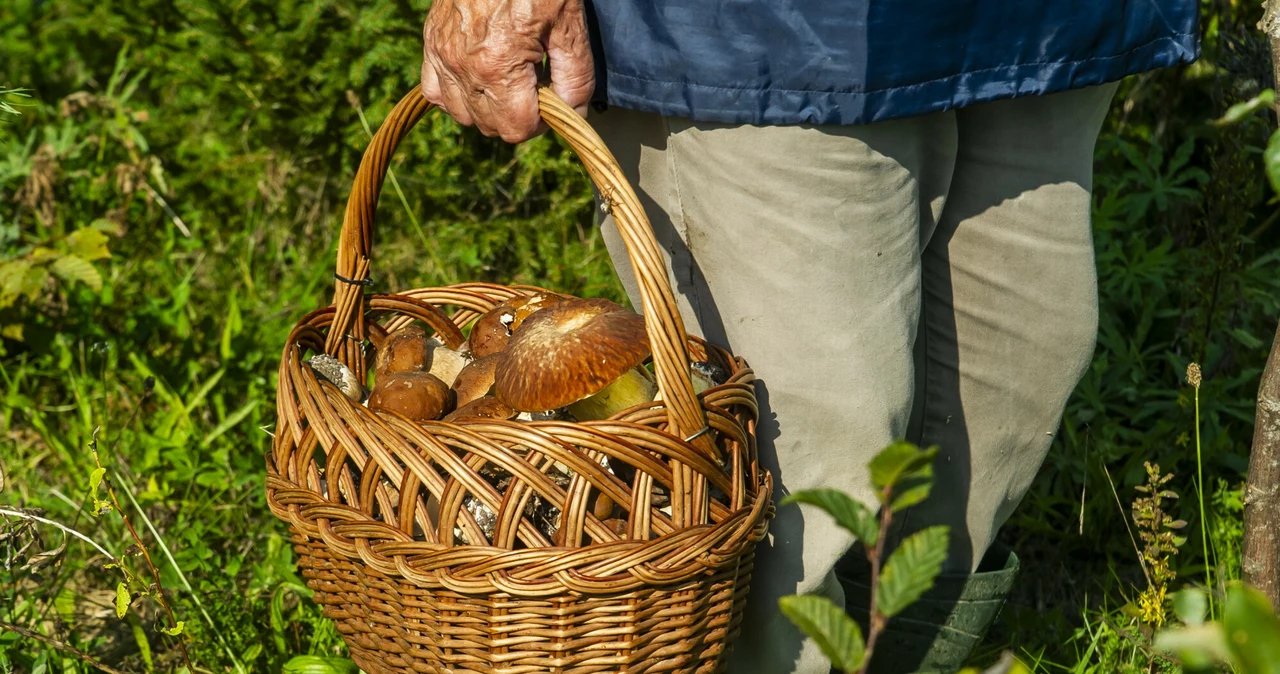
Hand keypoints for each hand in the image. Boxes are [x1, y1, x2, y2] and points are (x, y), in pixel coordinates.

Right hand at [421, 0, 593, 142]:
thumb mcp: (569, 26)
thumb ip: (575, 78)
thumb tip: (574, 116)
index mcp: (497, 65)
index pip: (516, 128)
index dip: (541, 124)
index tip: (552, 102)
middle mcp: (462, 66)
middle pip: (490, 126)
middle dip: (518, 117)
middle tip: (536, 87)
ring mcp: (441, 55)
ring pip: (462, 115)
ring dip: (488, 110)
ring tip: (510, 83)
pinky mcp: (430, 42)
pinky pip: (435, 92)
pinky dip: (456, 96)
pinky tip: (479, 81)